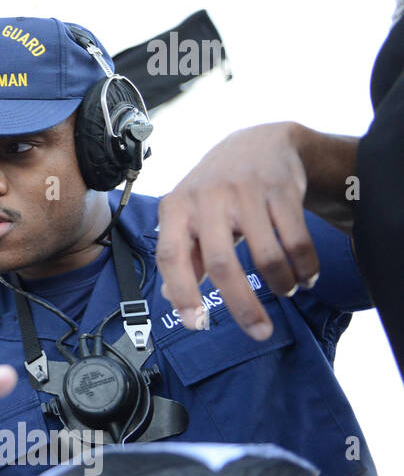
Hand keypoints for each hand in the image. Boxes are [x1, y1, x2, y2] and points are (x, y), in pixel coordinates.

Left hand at [157, 123, 319, 340]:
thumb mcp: (187, 215)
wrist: (258, 143)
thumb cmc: (215, 191)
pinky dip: (306, 267)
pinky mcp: (280, 189)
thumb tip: (170, 297)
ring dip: (282, 284)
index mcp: (176, 207)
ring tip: (287, 291)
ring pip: (266, 255)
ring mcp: (244, 191)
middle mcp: (207, 197)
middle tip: (259, 332)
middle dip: (242, 305)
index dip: (182, 292)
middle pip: (221, 262)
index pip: (170, 255)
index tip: (197, 324)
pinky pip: (297, 240)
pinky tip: (306, 276)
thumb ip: (182, 255)